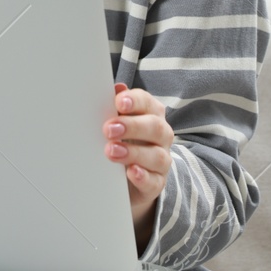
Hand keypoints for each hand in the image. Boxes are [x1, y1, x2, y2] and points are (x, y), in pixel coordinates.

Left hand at [106, 83, 173, 254]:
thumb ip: (114, 106)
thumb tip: (115, 87)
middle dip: (132, 126)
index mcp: (150, 115)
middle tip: (108, 129)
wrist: (124, 178)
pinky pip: (154, 181)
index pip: (148, 103)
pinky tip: (131, 172)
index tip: (119, 102)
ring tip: (111, 151)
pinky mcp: (157, 183)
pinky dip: (143, 176)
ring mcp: (161, 160)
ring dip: (133, 152)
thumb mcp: (115, 122)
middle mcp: (161, 136)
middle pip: (155, 127)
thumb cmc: (120, 140)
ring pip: (157, 155)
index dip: (135, 101)